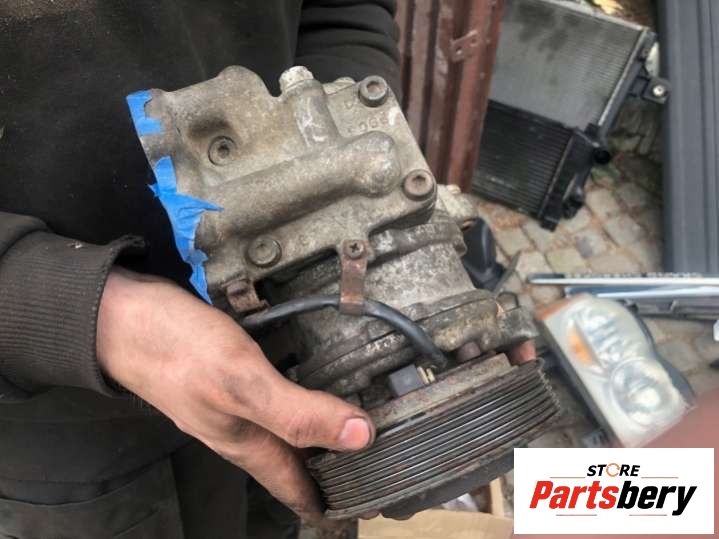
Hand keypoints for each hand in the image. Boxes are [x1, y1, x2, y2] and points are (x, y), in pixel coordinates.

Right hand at [96, 268, 374, 524]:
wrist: (121, 315)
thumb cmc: (175, 350)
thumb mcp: (243, 384)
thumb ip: (297, 413)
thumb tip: (360, 437)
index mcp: (247, 442)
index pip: (294, 487)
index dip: (328, 504)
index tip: (363, 508)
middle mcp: (240, 427)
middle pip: (291, 463)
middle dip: (326, 473)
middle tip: (366, 470)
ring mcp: (230, 402)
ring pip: (282, 431)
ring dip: (313, 440)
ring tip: (344, 436)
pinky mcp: (226, 375)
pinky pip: (272, 397)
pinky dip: (296, 401)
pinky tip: (306, 386)